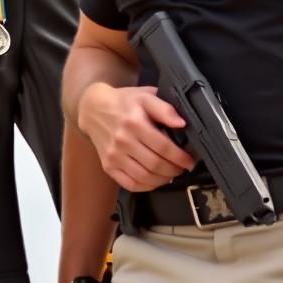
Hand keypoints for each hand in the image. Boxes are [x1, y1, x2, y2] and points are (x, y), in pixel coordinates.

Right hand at [78, 83, 194, 190]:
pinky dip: (146, 186)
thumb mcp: (145, 96)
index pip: (164, 147)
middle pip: (155, 164)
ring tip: (170, 174)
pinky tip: (154, 179)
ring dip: (163, 180)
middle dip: (175, 170)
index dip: (181, 157)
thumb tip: (182, 124)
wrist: (93, 109)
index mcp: (134, 123)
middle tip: (182, 167)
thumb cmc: (123, 102)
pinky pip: (130, 184)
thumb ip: (165, 108)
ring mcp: (113, 155)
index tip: (190, 160)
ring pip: (144, 177)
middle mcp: (122, 141)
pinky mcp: (107, 166)